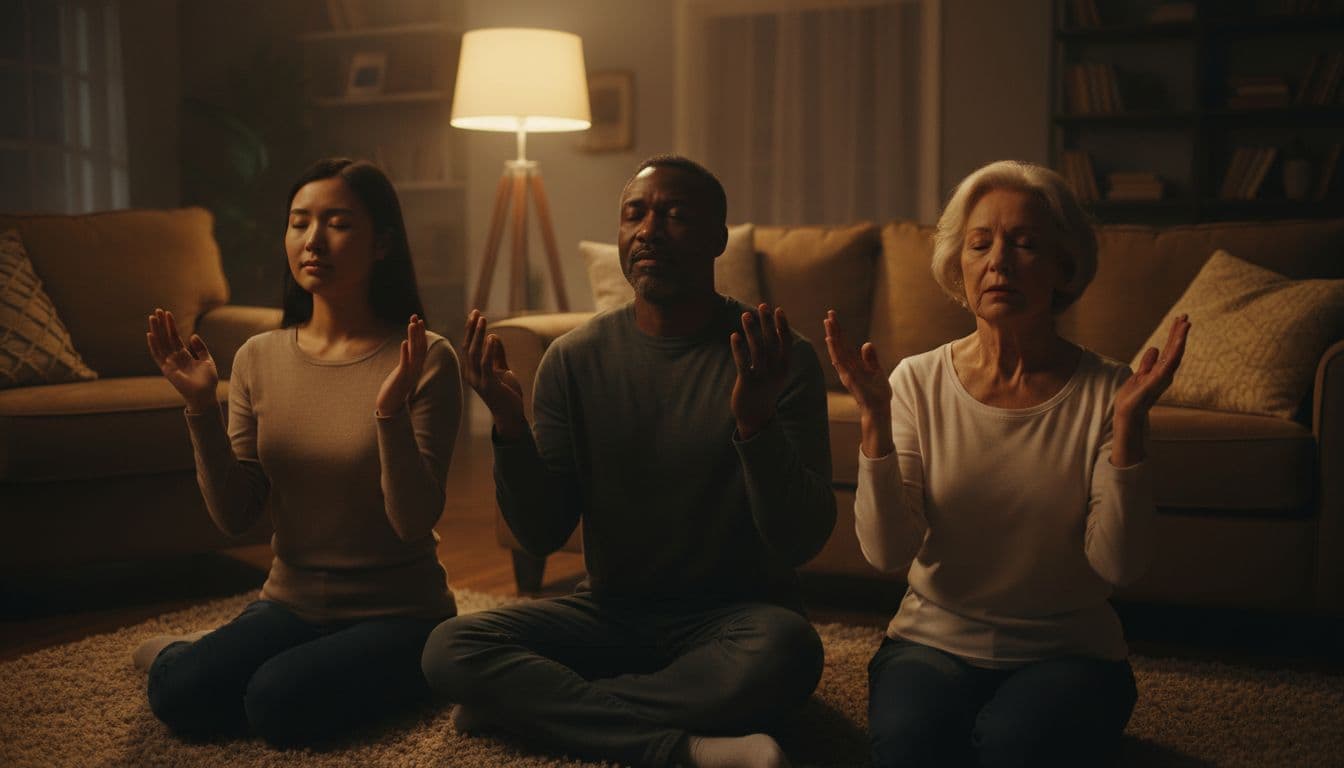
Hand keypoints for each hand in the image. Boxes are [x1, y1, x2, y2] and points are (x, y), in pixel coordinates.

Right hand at [146, 308, 217, 412]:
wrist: (205, 394)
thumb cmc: (208, 380)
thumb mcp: (207, 360)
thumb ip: (200, 348)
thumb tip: (192, 336)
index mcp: (184, 355)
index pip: (174, 337)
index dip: (171, 325)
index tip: (167, 313)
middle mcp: (174, 357)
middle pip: (165, 338)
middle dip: (161, 324)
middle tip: (157, 310)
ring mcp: (169, 363)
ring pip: (160, 343)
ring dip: (156, 330)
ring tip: (152, 317)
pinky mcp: (166, 369)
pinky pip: (157, 355)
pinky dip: (153, 345)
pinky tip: (150, 334)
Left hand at [375, 315, 427, 416]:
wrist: (390, 405)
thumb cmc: (394, 389)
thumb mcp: (401, 372)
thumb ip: (406, 362)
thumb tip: (406, 351)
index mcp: (416, 366)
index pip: (421, 346)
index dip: (420, 333)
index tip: (417, 320)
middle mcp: (416, 369)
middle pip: (420, 347)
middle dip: (418, 332)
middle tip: (417, 318)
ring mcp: (410, 373)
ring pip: (414, 353)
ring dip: (413, 338)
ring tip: (411, 325)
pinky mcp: (402, 378)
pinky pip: (405, 363)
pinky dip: (405, 352)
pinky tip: (404, 343)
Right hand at [461, 309, 526, 439]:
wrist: (511, 414)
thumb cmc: (506, 393)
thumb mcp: (502, 370)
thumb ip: (497, 355)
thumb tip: (493, 336)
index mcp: (471, 370)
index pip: (468, 346)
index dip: (470, 330)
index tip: (475, 314)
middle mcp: (470, 374)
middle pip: (468, 346)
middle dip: (472, 328)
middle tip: (477, 312)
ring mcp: (478, 380)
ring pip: (474, 353)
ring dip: (478, 335)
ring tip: (483, 319)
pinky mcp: (488, 384)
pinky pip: (486, 364)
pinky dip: (488, 349)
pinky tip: (492, 337)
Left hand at [730, 304, 793, 438]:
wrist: (756, 415)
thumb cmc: (764, 388)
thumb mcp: (775, 372)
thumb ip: (775, 353)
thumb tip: (773, 330)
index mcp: (784, 366)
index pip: (785, 342)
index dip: (782, 325)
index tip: (778, 309)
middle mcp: (775, 371)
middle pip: (771, 341)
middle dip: (767, 322)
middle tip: (762, 305)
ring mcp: (762, 377)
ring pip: (757, 349)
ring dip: (751, 330)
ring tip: (746, 315)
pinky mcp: (747, 383)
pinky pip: (743, 363)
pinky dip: (738, 348)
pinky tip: (734, 335)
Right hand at [824, 310, 893, 457]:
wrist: (879, 410)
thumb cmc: (877, 392)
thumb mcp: (876, 371)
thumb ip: (871, 358)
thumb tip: (867, 343)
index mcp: (854, 364)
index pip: (844, 344)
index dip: (839, 331)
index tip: (833, 317)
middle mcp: (847, 367)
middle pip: (839, 345)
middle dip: (834, 330)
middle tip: (828, 314)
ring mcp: (847, 373)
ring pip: (838, 352)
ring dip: (833, 338)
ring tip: (828, 324)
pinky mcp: (851, 379)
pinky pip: (841, 363)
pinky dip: (835, 352)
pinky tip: (831, 341)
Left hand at [1112, 314, 1190, 465]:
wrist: (1127, 414)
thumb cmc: (1133, 397)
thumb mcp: (1140, 375)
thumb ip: (1148, 363)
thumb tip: (1155, 348)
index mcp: (1161, 370)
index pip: (1170, 349)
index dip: (1175, 335)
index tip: (1180, 320)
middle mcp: (1165, 373)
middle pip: (1174, 349)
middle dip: (1180, 333)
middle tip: (1186, 316)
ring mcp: (1162, 377)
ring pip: (1174, 355)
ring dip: (1179, 339)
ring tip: (1185, 324)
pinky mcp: (1157, 381)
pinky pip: (1167, 364)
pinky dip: (1174, 352)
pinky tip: (1177, 342)